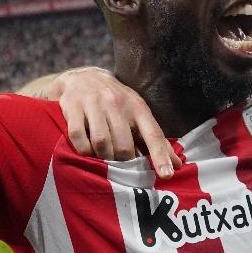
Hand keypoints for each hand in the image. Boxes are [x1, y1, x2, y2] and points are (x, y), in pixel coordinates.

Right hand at [43, 67, 181, 177]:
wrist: (82, 77)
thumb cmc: (116, 103)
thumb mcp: (137, 115)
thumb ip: (155, 140)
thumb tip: (178, 165)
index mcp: (138, 107)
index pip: (153, 134)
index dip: (161, 156)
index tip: (167, 175)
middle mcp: (117, 102)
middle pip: (124, 146)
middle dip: (122, 161)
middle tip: (118, 165)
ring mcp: (94, 103)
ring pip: (102, 143)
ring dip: (101, 158)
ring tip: (101, 159)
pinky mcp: (73, 106)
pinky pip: (78, 137)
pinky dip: (83, 150)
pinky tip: (86, 151)